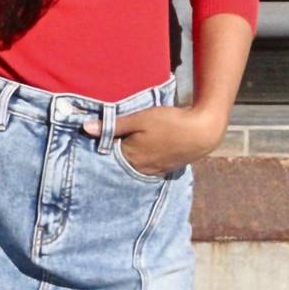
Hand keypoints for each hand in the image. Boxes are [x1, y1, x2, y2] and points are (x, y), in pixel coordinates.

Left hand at [81, 103, 226, 176]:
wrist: (202, 132)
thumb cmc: (169, 122)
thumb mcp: (140, 118)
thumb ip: (113, 125)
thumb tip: (85, 128)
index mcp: (129, 157)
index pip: (106, 154)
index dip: (101, 144)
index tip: (96, 135)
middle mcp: (138, 169)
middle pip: (118, 163)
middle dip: (113, 154)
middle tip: (110, 141)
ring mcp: (152, 171)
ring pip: (132, 166)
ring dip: (127, 158)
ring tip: (128, 145)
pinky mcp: (164, 170)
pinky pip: (145, 168)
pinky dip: (141, 161)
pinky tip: (144, 151)